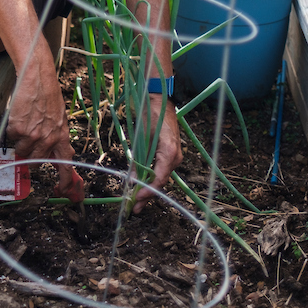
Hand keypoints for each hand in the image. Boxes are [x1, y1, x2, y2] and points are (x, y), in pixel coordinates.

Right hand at [6, 45, 84, 202]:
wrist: (37, 78)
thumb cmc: (48, 95)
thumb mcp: (60, 118)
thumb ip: (58, 137)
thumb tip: (60, 154)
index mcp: (62, 137)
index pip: (66, 166)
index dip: (65, 182)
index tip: (62, 191)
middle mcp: (48, 139)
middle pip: (36, 162)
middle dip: (30, 157)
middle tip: (28, 145)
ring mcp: (32, 136)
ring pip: (21, 152)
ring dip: (20, 142)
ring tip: (25, 123)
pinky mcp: (18, 129)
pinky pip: (12, 137)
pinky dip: (13, 129)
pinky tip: (19, 116)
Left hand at [131, 98, 182, 213]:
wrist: (159, 99)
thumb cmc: (151, 114)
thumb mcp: (141, 138)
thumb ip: (138, 160)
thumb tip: (132, 180)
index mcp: (169, 152)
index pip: (159, 179)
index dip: (148, 191)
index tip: (136, 198)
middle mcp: (175, 157)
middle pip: (160, 181)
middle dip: (147, 194)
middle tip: (134, 208)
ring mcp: (174, 155)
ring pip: (160, 177)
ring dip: (149, 188)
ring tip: (136, 201)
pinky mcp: (170, 153)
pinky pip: (160, 169)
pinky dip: (151, 177)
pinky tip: (141, 185)